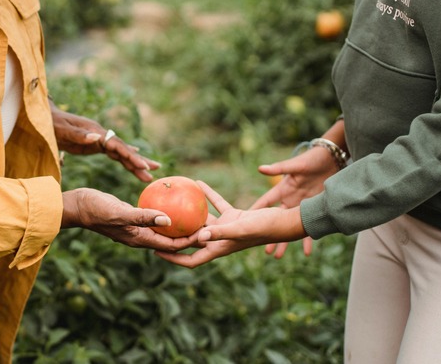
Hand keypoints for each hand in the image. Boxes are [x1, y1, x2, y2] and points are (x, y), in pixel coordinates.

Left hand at [49, 102, 159, 181]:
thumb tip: (96, 137)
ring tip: (151, 172)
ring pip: (121, 153)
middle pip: (124, 149)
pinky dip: (125, 159)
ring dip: (135, 163)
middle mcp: (101, 135)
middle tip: (156, 169)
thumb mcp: (61, 130)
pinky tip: (135, 162)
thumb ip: (78, 135)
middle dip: (139, 160)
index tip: (142, 165)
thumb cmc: (52, 125)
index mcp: (95, 132)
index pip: (117, 145)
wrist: (45, 118)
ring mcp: (99, 140)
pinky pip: (114, 154)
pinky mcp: (96, 145)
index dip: (130, 155)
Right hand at [61, 188, 197, 251]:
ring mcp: (136, 228)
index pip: (171, 245)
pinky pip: (153, 217)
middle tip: (208, 224)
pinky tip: (173, 199)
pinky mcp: (132, 218)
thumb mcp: (120, 212)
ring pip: (163, 229)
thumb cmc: (96, 209)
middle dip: (189, 236)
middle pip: (170, 240)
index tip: (207, 233)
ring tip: (196, 213)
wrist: (78, 205)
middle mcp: (140, 236)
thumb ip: (143, 217)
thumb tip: (169, 220)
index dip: (190, 242)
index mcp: (139, 239)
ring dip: (179, 225)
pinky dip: (165, 212)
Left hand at [155, 181, 306, 267]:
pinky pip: (216, 205)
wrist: (286, 220)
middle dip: (175, 235)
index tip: (155, 250)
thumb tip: (199, 237)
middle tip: (157, 224)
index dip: (172, 257)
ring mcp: (226, 228)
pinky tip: (197, 182)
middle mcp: (219, 240)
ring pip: (202, 221)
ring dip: (189, 212)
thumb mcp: (241, 229)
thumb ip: (221, 232)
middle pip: (191, 241)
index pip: (190, 259)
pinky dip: (208, 195)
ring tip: (173, 200)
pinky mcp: (234, 216)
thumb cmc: (265, 228)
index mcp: (218, 249)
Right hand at [253, 146, 337, 257]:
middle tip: (261, 249)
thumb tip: (261, 168)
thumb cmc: (310, 160)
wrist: (330, 161)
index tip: (240, 225)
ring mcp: (300, 207)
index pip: (263, 204)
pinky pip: (310, 227)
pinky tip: (307, 253)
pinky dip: (309, 240)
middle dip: (267, 235)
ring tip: (276, 256)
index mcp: (281, 190)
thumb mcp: (295, 166)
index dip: (253, 214)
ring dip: (284, 242)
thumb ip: (278, 169)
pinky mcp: (313, 209)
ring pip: (290, 228)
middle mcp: (288, 201)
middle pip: (274, 221)